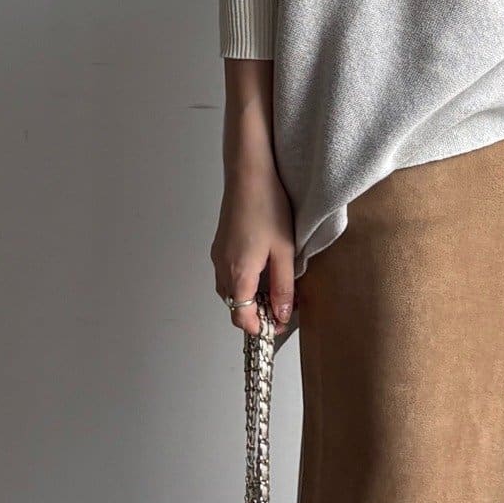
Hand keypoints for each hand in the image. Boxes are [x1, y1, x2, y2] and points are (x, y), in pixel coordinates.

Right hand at [212, 153, 295, 335]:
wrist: (248, 173)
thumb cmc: (268, 206)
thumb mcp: (285, 251)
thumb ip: (283, 287)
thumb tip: (281, 315)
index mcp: (238, 273)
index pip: (241, 318)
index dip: (260, 328)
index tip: (279, 325)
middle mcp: (222, 268)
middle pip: (234, 307)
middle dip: (257, 313)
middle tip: (283, 306)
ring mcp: (218, 257)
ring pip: (231, 292)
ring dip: (250, 297)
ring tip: (276, 287)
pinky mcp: (220, 247)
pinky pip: (229, 275)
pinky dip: (244, 282)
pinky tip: (264, 268)